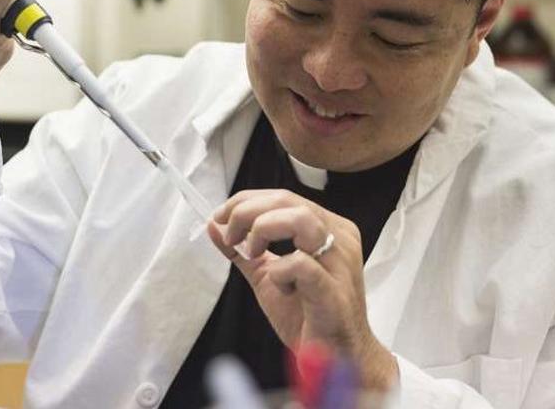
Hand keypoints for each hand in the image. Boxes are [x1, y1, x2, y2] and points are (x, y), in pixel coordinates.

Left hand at [208, 189, 397, 390]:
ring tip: (253, 252)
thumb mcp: (268, 276)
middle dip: (247, 212)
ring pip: (300, 219)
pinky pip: (301, 264)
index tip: (221, 217)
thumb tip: (214, 226)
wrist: (336, 357)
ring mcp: (340, 262)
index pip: (284, 197)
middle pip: (288, 201)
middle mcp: (339, 237)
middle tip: (229, 234)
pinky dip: (279, 272)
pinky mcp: (333, 289)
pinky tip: (281, 288)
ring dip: (264, 230)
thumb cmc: (308, 315)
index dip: (247, 201)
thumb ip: (243, 251)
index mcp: (328, 228)